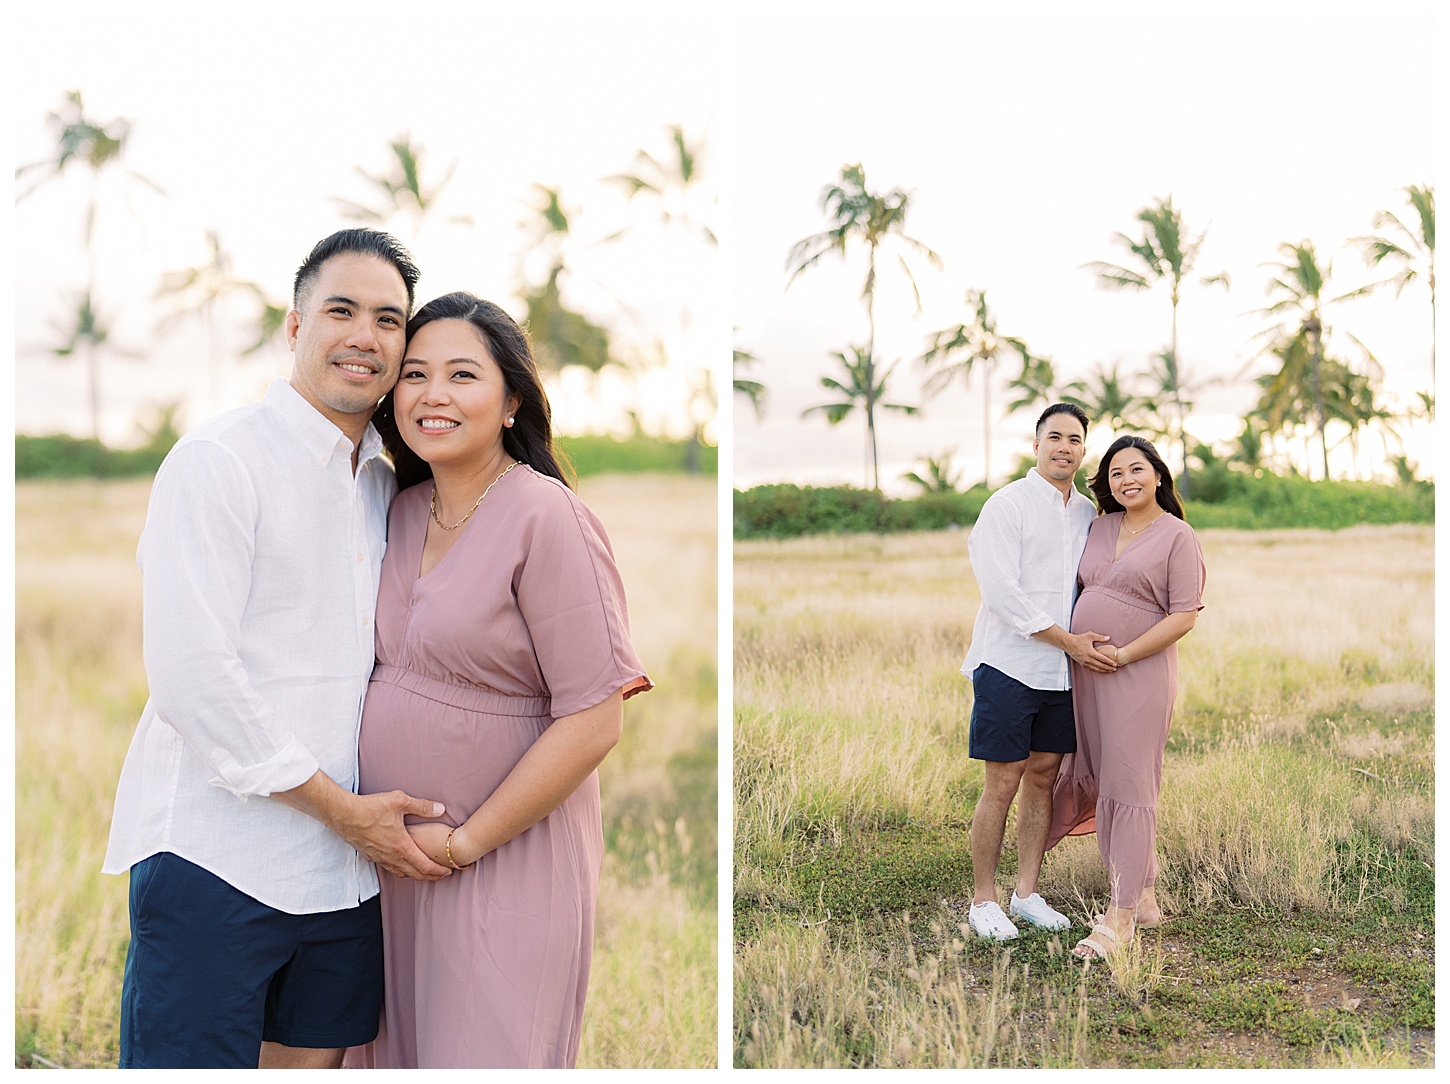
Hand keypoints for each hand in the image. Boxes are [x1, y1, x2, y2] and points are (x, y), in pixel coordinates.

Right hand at [332, 790, 452, 880]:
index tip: (449, 871)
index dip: (438, 871)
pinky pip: (388, 868)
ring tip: (424, 872)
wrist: (343, 814)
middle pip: (414, 874)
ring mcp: (379, 858)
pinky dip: (399, 870)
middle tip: (441, 876)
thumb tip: (441, 809)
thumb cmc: (371, 807)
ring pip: (400, 873)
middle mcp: (391, 856)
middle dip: (430, 877)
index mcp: (401, 846)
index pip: (424, 866)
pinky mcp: (370, 855)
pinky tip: (400, 864)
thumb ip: (422, 806)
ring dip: (414, 875)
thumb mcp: (400, 801)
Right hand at [1065, 630, 1117, 672]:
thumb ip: (1100, 637)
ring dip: (1104, 670)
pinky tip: (1101, 670)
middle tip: (1115, 669)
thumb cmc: (1079, 639)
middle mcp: (1088, 659)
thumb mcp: (1090, 635)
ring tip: (1110, 671)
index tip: (1115, 664)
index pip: (1103, 659)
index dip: (1109, 662)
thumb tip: (1108, 638)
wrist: (1068, 643)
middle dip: (1108, 668)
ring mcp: (1085, 662)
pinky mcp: (1082, 664)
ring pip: (1096, 669)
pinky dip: (1097, 670)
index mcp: (1091, 652)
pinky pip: (1091, 668)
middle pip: (1100, 666)